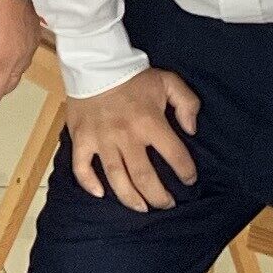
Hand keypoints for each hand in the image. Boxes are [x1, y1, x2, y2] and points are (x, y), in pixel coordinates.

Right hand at [64, 69, 200, 210]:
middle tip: (166, 205)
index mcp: (150, 123)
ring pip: (116, 179)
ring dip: (131, 198)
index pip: (175, 156)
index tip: (189, 180)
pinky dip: (89, 184)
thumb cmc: (133, 76)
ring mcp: (102, 140)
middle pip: (145, 177)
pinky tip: (100, 194)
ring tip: (142, 208)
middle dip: (159, 197)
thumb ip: (188, 103)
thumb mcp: (169, 81)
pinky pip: (82, 167)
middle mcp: (126, 136)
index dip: (186, 172)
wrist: (95, 63)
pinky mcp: (82, 139)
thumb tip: (191, 130)